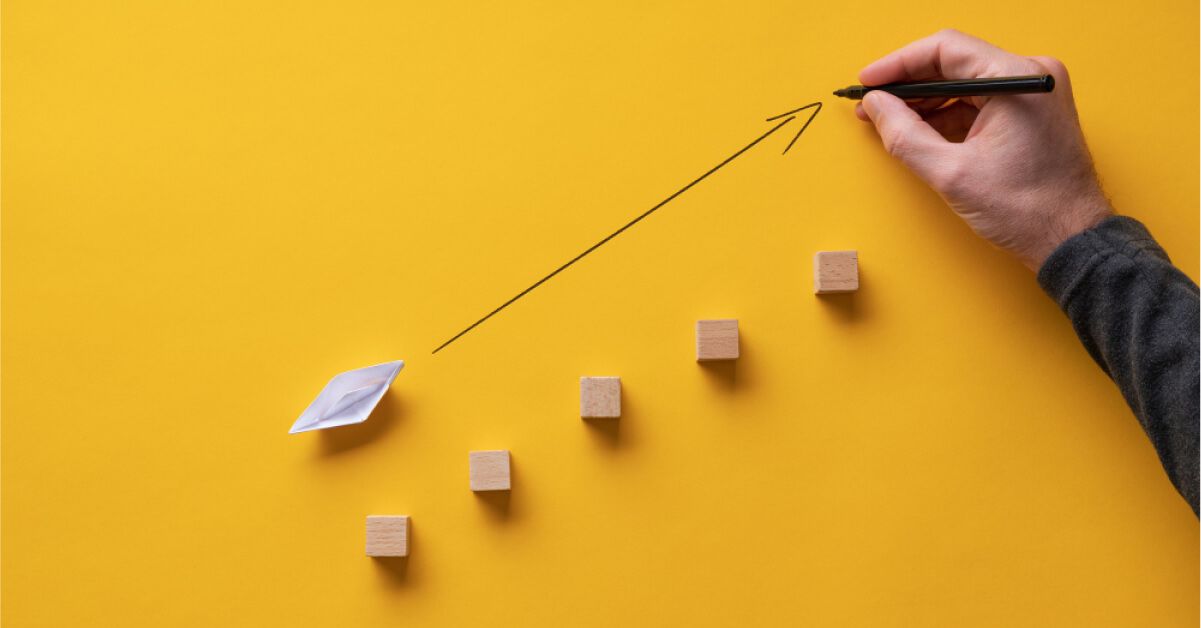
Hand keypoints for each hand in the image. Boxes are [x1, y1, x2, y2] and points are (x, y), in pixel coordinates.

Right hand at [854, 29, 1112, 269]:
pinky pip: (978, 101)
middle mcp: (1030, 76)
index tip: (868, 80)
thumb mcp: (951, 173)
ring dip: (924, 101)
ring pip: (963, 83)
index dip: (899, 64)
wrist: (1070, 239)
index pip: (946, 49)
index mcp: (1018, 79)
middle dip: (908, 85)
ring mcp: (1032, 93)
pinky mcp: (1029, 112)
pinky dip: (946, 114)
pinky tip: (919, 132)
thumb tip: (875, 107)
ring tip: (888, 121)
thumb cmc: (1028, 209)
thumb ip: (905, 134)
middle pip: (953, 63)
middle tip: (871, 104)